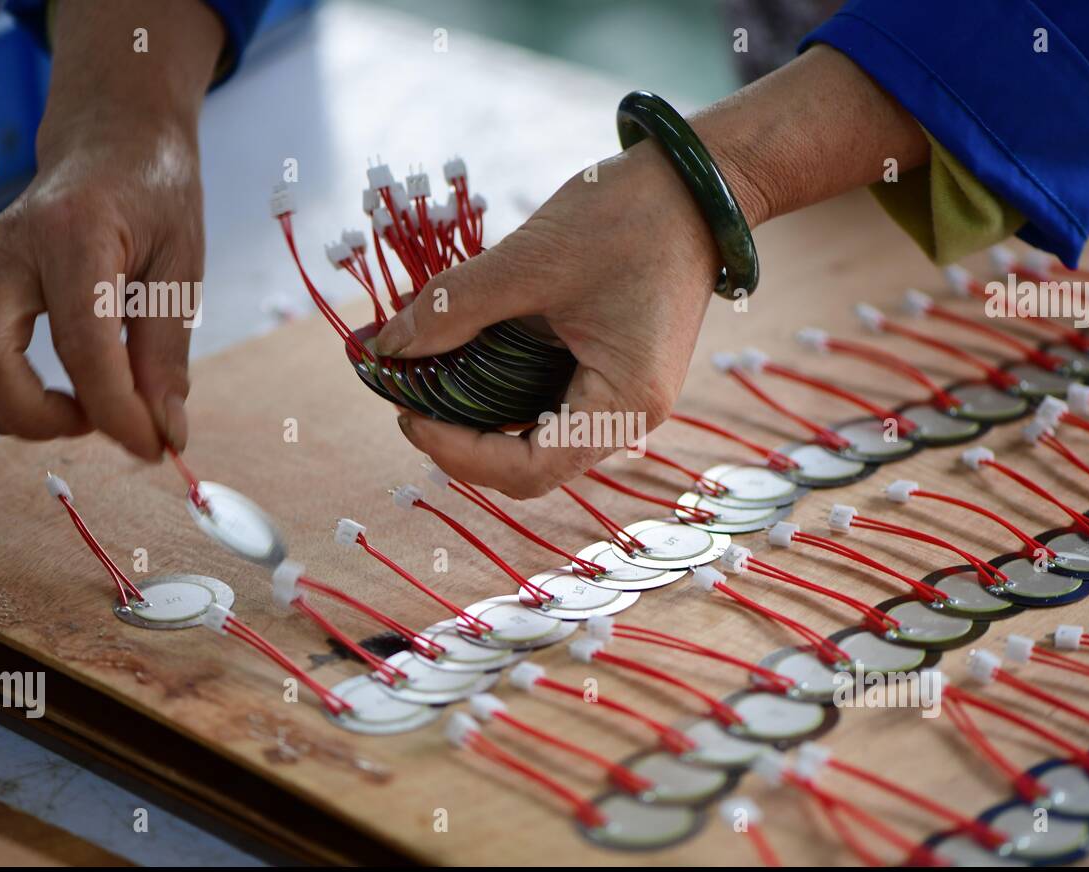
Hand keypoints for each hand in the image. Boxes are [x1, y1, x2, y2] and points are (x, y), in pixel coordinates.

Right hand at [0, 0, 222, 459]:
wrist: (109, 148)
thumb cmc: (152, 202)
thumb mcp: (182, 270)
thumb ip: (167, 354)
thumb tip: (166, 431)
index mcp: (73, 237)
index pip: (81, 346)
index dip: (116, 412)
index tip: (153, 445)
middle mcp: (4, 248)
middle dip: (38, 416)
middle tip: (99, 424)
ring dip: (2, 411)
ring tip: (70, 411)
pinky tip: (34, 394)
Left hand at [375, 146, 727, 497]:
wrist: (700, 184)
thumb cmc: (630, 217)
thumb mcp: (531, 259)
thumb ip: (455, 307)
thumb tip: (388, 346)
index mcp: (623, 403)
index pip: (529, 470)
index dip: (459, 453)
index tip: (408, 414)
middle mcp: (628, 415)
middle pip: (531, 463)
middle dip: (463, 439)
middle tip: (408, 400)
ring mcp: (622, 396)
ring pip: (536, 435)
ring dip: (478, 416)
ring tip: (425, 377)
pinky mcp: (612, 370)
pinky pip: (548, 399)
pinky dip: (500, 387)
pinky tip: (462, 355)